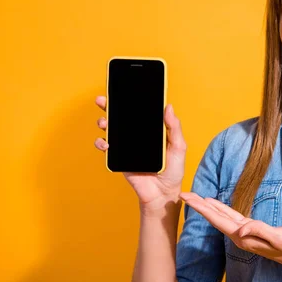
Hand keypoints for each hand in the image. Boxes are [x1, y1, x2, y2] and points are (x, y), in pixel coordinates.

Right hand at [94, 95, 186, 212]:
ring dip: (104, 122)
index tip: (124, 87)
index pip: (140, 111)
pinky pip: (106, 148)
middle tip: (103, 100)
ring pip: (111, 129)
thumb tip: (168, 107)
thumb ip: (174, 127)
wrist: (163, 193)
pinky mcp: (119, 158)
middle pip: (121, 116)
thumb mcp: (178, 147)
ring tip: (105, 123)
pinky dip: (102, 143)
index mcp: (152, 129)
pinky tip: (105, 143)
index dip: (131, 99)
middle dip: (109, 106)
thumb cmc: (173, 170)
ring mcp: (127, 146)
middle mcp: (138, 135)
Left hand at [180, 192, 281, 269]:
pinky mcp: (250, 228)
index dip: (202, 208)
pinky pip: (230, 216)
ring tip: (195, 197)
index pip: (217, 219)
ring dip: (207, 207)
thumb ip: (259, 230)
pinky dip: (220, 209)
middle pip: (214, 218)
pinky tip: (214, 204)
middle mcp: (239, 235)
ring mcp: (244, 232)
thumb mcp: (277, 237)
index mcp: (242, 236)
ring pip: (220, 216)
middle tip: (184, 194)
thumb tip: (241, 228)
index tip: (189, 198)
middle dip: (198, 206)